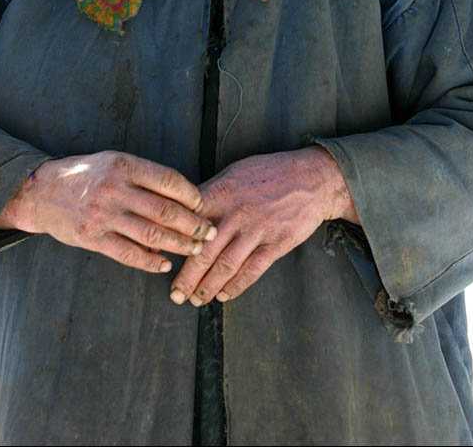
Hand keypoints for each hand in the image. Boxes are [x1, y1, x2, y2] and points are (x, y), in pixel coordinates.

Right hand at [0, 150, 216, 273]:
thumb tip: (181, 196)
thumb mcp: (113, 161)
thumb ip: (142, 176)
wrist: (41, 192)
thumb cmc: (85, 175)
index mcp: (123, 165)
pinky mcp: (92, 238)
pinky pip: (128, 254)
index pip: (168, 180)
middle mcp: (115, 189)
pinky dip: (150, 262)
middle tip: (209, 233)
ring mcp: (103, 215)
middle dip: (193, 224)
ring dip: (178, 245)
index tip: (202, 205)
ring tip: (194, 249)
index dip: (191, 195)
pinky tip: (164, 264)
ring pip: (151, 234)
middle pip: (165, 210)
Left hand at [169, 146, 357, 305]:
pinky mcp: (277, 244)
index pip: (190, 221)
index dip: (174, 242)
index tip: (161, 259)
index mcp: (223, 191)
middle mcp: (237, 212)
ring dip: (208, 287)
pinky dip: (236, 286)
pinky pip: (252, 270)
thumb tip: (185, 212)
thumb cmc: (269, 173)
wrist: (311, 179)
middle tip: (175, 294)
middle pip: (205, 250)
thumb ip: (212, 193)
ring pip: (225, 265)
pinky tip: (224, 295)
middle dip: (187, 277)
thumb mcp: (236, 172)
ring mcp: (257, 229)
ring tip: (196, 299)